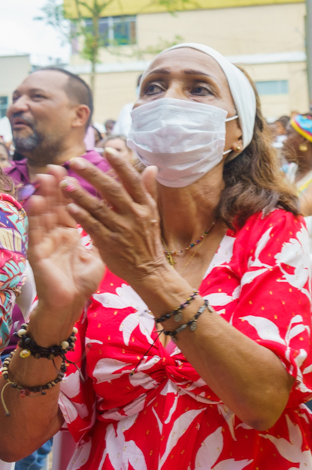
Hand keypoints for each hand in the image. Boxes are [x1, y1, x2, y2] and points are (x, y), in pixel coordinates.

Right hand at [26, 167, 105, 340]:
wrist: (71, 303)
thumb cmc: (83, 278)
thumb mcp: (99, 249)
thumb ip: (106, 229)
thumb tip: (117, 213)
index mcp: (70, 232)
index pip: (71, 205)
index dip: (74, 189)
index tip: (79, 170)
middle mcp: (56, 234)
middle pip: (55, 205)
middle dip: (57, 185)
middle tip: (58, 165)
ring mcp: (45, 242)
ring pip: (43, 214)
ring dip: (43, 194)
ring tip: (45, 176)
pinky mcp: (37, 253)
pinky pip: (36, 232)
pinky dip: (35, 216)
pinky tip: (35, 201)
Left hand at [58, 148, 168, 287]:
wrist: (149, 271)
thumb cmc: (148, 240)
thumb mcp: (152, 214)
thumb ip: (148, 190)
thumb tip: (151, 167)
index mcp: (146, 206)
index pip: (132, 181)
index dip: (120, 164)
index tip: (107, 149)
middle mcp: (135, 215)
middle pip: (113, 190)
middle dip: (93, 174)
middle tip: (74, 161)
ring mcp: (122, 229)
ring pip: (99, 208)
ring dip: (80, 194)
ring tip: (64, 183)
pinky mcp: (110, 243)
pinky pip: (93, 226)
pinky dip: (81, 216)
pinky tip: (69, 206)